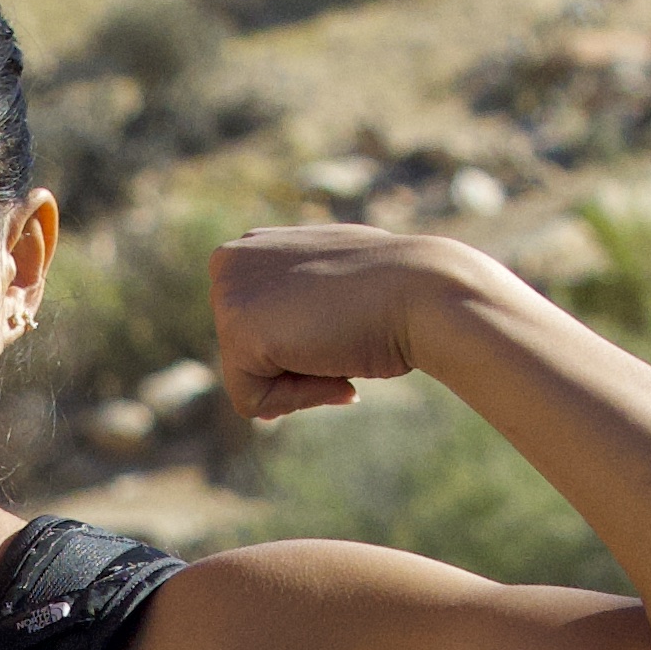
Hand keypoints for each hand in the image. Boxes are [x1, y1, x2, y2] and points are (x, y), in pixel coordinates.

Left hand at [209, 223, 486, 421]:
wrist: (423, 291)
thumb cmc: (393, 293)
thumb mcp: (335, 291)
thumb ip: (301, 310)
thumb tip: (287, 347)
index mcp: (250, 248)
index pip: (253, 334)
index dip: (300, 349)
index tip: (341, 323)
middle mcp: (229, 262)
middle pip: (244, 359)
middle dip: (296, 367)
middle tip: (343, 333)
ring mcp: (228, 292)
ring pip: (248, 382)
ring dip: (302, 382)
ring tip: (341, 341)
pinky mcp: (238, 330)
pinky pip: (252, 401)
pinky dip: (298, 397)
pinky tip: (333, 358)